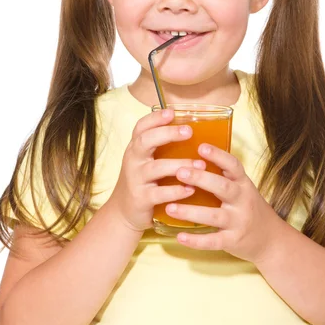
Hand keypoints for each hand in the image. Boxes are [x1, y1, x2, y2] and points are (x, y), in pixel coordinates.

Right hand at [108, 108, 205, 232]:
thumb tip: (195, 129)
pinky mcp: (141, 198)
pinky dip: (176, 191)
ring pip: (156, 168)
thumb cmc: (142, 181)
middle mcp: (133, 160)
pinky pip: (159, 193)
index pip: (141, 127)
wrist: (124, 212)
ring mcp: (135, 179)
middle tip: (189, 131)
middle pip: (146, 141)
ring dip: (179, 165)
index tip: (172, 112)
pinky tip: (191, 189)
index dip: (155, 118)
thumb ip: (161, 146)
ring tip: (200, 165)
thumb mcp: (145, 160)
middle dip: (167, 134)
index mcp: (136, 147)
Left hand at [166, 143, 275, 263]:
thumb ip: (223, 177)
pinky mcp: (233, 241)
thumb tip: (192, 158)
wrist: (271, 240)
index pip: (233, 166)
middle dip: (201, 179)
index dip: (218, 155)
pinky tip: (180, 237)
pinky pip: (213, 241)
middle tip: (180, 172)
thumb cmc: (249, 209)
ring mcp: (239, 222)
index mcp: (244, 184)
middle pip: (222, 187)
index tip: (201, 146)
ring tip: (170, 207)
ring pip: (214, 216)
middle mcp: (243, 201)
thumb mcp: (242, 189)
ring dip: (190, 211)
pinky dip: (196, 240)